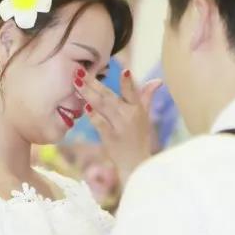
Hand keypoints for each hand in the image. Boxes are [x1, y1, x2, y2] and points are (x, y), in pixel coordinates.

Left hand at [74, 68, 162, 184]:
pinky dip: (93, 115)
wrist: (136, 163)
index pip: (133, 93)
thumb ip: (147, 96)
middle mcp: (129, 117)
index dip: (129, 83)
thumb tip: (157, 80)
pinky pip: (99, 124)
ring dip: (88, 93)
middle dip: (93, 83)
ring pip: (102, 107)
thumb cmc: (139, 137)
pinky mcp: (109, 138)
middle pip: (109, 97)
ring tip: (76, 82)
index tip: (124, 70)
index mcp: (138, 109)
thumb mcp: (145, 116)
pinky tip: (84, 106)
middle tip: (79, 71)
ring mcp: (118, 127)